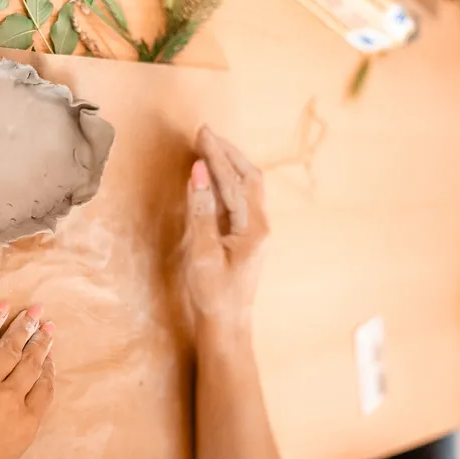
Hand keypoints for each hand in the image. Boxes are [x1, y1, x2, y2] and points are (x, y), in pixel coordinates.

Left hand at [0, 303, 55, 458]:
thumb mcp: (5, 457)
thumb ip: (18, 429)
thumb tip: (22, 411)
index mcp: (25, 424)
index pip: (44, 387)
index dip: (48, 367)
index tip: (50, 355)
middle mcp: (9, 400)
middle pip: (30, 363)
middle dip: (41, 341)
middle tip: (48, 323)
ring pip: (9, 348)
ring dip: (23, 327)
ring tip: (32, 312)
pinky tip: (1, 308)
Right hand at [181, 126, 268, 331]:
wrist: (227, 325)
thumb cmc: (213, 294)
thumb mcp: (202, 252)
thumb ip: (201, 210)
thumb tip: (198, 173)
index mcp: (254, 228)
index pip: (234, 181)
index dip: (216, 156)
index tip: (201, 134)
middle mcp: (260, 225)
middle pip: (248, 177)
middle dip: (227, 153)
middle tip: (204, 133)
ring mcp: (255, 231)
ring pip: (246, 186)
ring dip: (228, 164)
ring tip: (209, 146)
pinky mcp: (246, 237)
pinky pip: (239, 199)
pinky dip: (227, 181)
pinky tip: (213, 176)